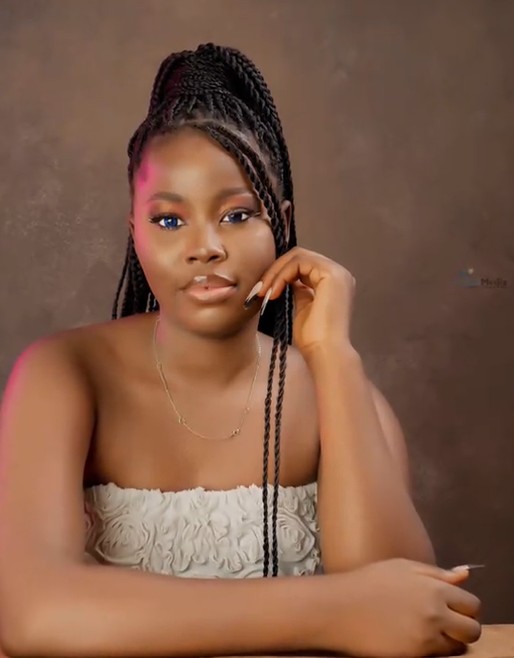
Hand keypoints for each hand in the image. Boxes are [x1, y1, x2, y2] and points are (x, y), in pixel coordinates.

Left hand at [256, 247, 354, 361]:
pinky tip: (274, 292)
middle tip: (259, 289)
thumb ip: (299, 291)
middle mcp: (339, 274)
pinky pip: (299, 262)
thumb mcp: (303, 308)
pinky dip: (282, 274)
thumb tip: (288, 281)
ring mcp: (337, 272)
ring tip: (264, 292)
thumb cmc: (313, 339)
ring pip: (298, 256)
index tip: (262, 291)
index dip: (279, 273)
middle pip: (299, 256)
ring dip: (276, 272)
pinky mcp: (331, 274)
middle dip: (275, 271)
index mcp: (333, 282)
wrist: (324, 352)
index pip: (303, 265)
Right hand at [318, 558, 480, 656]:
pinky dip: (434, 648)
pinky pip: (440, 656)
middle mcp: (436, 613)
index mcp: (434, 588)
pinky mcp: (416, 655)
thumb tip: (464, 574)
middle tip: (445, 622)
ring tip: (429, 630)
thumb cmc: (369, 582)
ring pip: (459, 646)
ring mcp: (427, 637)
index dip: (463, 605)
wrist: (341, 608)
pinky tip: (415, 637)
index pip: (472, 604)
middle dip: (463, 626)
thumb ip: (436, 573)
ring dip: (451, 640)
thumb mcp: (403, 568)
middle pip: (472, 629)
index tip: (450, 606)